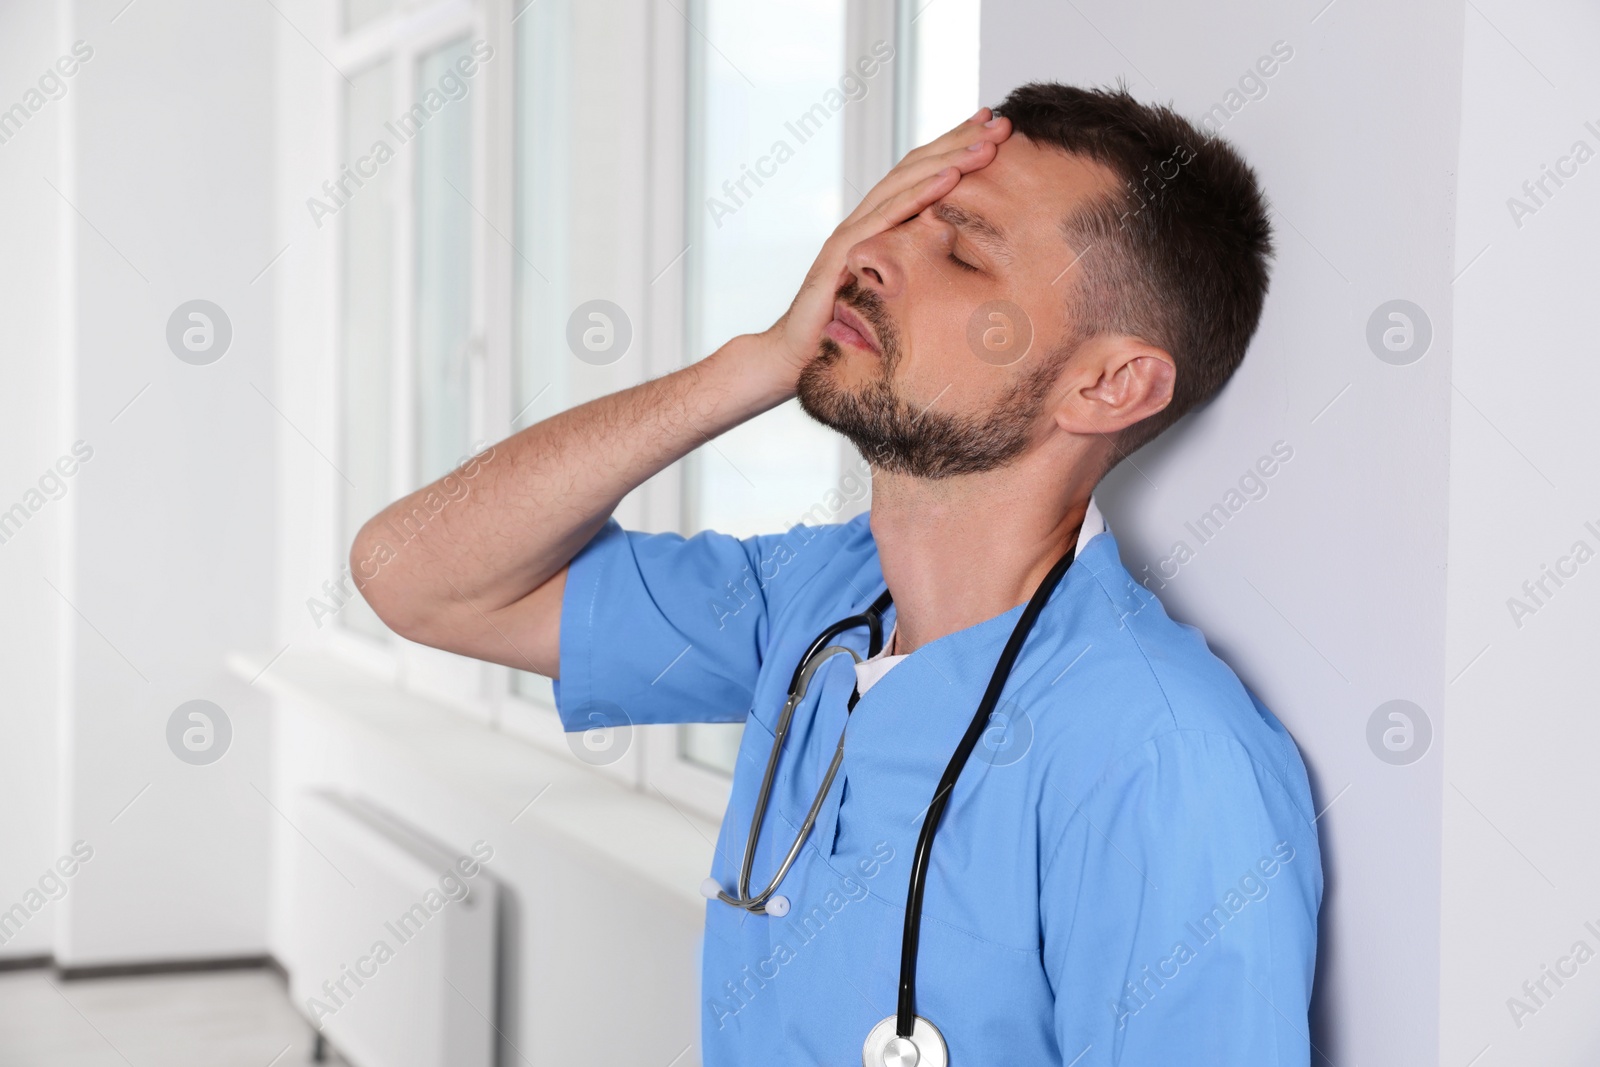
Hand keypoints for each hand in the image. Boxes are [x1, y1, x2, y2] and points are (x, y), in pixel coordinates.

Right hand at [754, 106, 1012, 379]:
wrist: (793, 352)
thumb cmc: (842, 326)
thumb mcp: (890, 292)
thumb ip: (913, 270)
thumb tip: (957, 264)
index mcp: (877, 224)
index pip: (920, 174)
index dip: (954, 148)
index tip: (991, 128)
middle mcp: (864, 219)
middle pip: (916, 168)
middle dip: (959, 142)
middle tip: (1000, 123)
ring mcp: (852, 232)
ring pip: (904, 184)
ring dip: (948, 160)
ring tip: (986, 144)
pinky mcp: (842, 254)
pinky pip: (885, 218)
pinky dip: (918, 195)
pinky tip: (949, 178)